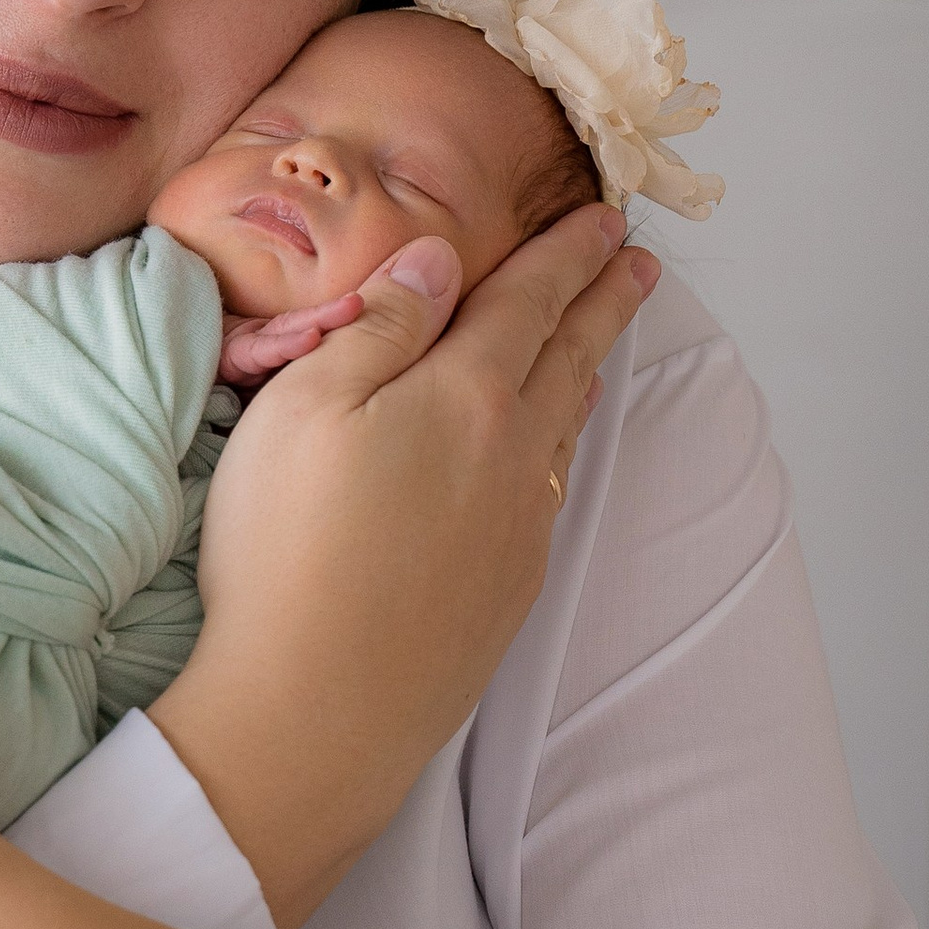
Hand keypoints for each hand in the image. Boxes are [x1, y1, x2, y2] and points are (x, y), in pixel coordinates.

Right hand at [148, 206, 657, 928]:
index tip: (604, 220)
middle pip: (567, 360)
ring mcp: (515, 530)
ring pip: (561, 432)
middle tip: (638, 265)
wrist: (317, 708)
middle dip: (602, 303)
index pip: (530, 301)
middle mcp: (512, 457)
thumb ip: (381, 322)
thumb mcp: (307, 402)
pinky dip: (556, 452)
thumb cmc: (290, 546)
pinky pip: (545, 495)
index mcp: (467, 394)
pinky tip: (543, 460)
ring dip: (583, 376)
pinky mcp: (503, 593)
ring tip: (597, 349)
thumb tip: (439, 258)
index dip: (567, 255)